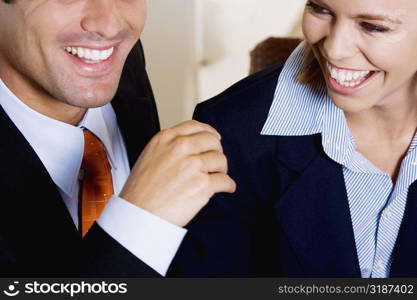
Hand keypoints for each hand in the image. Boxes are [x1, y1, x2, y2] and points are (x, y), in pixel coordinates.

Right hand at [119, 120, 235, 226]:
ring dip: (222, 170)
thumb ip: (170, 147)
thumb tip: (191, 146)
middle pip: (213, 141)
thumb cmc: (141, 191)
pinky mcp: (203, 184)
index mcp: (166, 138)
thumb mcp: (150, 156)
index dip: (209, 132)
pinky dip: (228, 185)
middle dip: (216, 152)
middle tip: (215, 162)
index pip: (195, 126)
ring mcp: (193, 165)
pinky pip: (225, 180)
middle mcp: (180, 148)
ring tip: (217, 177)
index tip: (214, 137)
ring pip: (221, 160)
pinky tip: (225, 187)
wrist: (139, 214)